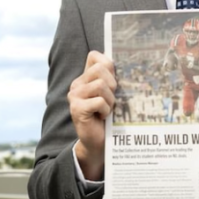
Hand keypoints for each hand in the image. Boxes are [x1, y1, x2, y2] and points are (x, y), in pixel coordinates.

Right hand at [68, 51, 116, 179]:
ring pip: (100, 85)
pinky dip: (106, 109)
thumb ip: (112, 77)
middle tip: (111, 98)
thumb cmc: (109, 116)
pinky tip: (103, 116)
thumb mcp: (112, 93)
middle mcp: (77, 84)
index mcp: (85, 78)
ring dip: (110, 99)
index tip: (113, 79)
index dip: (107, 64)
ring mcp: (75, 96)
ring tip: (107, 109)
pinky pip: (99, 101)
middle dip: (112, 83)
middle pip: (100, 68)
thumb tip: (123, 58)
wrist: (100, 141)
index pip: (94, 56)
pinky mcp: (76, 109)